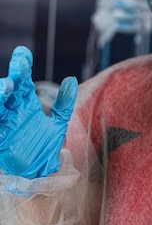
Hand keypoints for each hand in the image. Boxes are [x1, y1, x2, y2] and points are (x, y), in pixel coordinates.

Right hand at [0, 46, 77, 178]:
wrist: (39, 171)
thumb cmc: (45, 145)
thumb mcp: (59, 122)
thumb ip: (64, 103)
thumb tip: (71, 79)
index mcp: (26, 103)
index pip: (23, 80)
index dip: (22, 65)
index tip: (23, 52)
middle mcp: (14, 110)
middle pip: (10, 88)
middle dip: (13, 76)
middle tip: (19, 66)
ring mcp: (5, 123)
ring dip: (0, 94)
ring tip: (6, 87)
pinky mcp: (0, 137)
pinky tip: (0, 102)